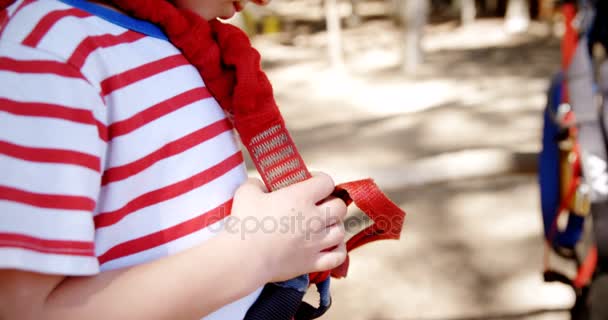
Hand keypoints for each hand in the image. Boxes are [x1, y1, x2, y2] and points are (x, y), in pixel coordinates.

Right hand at [224, 172, 346, 282]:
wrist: (242, 259)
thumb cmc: (244, 223)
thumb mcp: (247, 192)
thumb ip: (258, 184)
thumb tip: (261, 185)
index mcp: (300, 197)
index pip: (327, 182)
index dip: (320, 179)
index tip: (310, 182)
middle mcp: (313, 219)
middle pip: (339, 207)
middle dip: (331, 203)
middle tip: (318, 205)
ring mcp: (315, 243)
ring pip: (340, 231)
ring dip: (334, 226)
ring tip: (323, 225)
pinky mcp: (311, 263)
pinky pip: (338, 256)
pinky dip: (338, 250)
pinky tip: (330, 245)